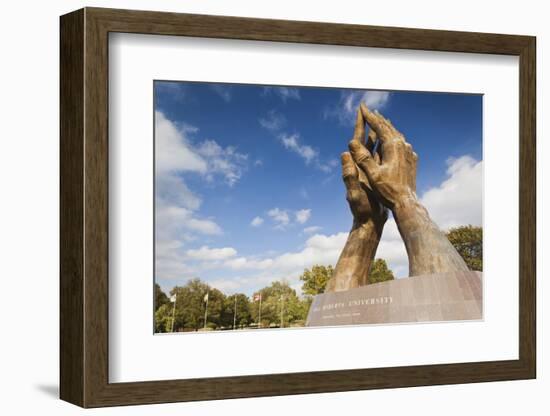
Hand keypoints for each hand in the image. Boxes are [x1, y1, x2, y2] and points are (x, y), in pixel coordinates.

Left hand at [343, 109, 387, 225]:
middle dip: (368, 125)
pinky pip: (380, 159)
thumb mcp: (353, 192)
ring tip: (381, 123)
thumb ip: (348, 174)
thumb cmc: (360, 209)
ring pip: (374, 149)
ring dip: (377, 136)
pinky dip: (384, 150)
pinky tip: (389, 146)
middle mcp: (361, 166)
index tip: (361, 109)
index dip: (360, 125)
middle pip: (365, 141)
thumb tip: (343, 153)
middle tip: (371, 110)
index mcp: (355, 165)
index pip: (356, 140)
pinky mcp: (375, 177)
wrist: (369, 222)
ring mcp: (368, 171)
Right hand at [348, 103, 417, 209]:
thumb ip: (362, 158)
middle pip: (389, 127)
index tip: (362, 107)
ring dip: (387, 126)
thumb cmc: (388, 190)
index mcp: (393, 146)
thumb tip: (352, 143)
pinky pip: (401, 142)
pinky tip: (393, 139)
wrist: (406, 202)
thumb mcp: (372, 175)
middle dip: (377, 118)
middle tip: (369, 110)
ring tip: (380, 121)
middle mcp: (402, 146)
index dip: (369, 116)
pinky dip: (394, 137)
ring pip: (396, 134)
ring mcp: (409, 152)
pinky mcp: (411, 159)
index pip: (379, 126)